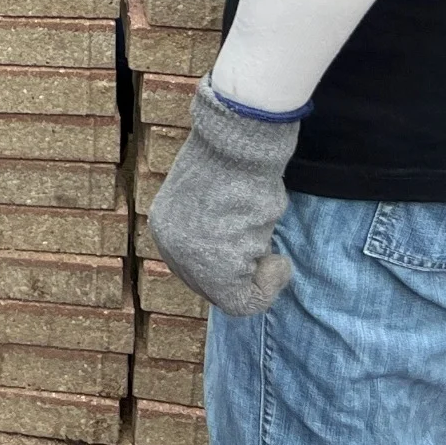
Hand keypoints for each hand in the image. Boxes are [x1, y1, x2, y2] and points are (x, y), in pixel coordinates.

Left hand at [151, 79, 300, 316]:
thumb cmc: (234, 163)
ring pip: (234, 291)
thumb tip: (237, 257)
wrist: (238, 147)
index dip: (233, 267)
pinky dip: (271, 284)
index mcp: (166, 228)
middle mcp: (172, 249)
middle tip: (270, 261)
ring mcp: (193, 261)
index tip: (256, 255)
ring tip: (266, 242)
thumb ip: (214, 230)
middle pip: (212, 287)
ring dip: (261, 272)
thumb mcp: (212, 199)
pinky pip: (250, 297)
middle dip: (247, 276)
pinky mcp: (218, 270)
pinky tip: (279, 263)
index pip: (197, 269)